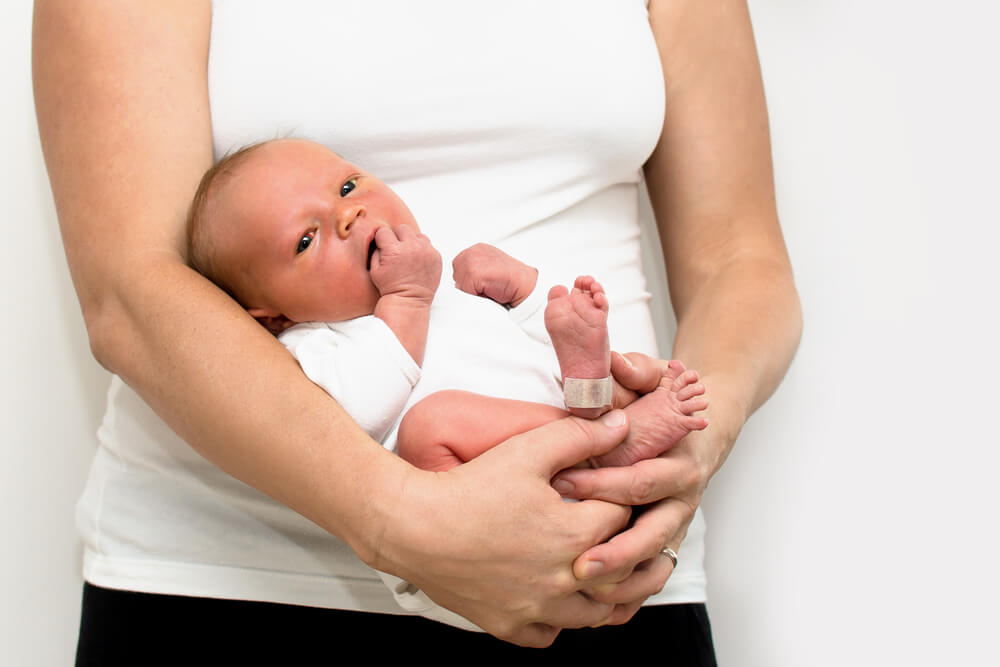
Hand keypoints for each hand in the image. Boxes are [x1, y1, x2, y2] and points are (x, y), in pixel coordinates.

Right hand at [370, 225, 441, 303]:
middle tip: (397, 251)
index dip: (382, 239)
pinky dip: (422, 250)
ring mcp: (426, 251)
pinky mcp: (436, 256)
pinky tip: (418, 262)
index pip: (384, 231)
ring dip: (411, 242)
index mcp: (393, 250)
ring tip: (408, 255)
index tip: (384, 247)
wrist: (409, 301)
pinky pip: (428, 245)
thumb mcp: (374, 269)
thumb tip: (378, 237)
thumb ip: (375, 250)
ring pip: (417, 235)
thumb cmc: (390, 287)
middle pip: (402, 229)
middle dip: (397, 237)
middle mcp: (411, 247)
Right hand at [373, 410, 642, 646]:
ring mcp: (535, 608)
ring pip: (594, 614)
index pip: (623, 518)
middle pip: (622, 572)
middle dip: (632, 549)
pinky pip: (548, 635)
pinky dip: (558, 620)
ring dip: (605, 593)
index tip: (616, 493)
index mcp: (573, 534)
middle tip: (632, 535)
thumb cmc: (467, 489)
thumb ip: (578, 436)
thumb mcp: (527, 450)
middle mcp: (561, 580)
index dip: (622, 500)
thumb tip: (619, 426)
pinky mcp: (508, 625)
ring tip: (606, 572)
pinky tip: (554, 599)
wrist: (412, 527)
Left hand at [452, 243, 537, 307]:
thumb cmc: (511, 281)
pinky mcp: (474, 272)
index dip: (468, 280)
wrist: (526, 285)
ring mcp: (473, 260)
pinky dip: (477, 295)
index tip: (484, 283)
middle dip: (468, 285)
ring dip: (472, 290)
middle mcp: (474, 251)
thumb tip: (461, 282)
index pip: (458, 267)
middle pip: (456, 275)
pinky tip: (490, 291)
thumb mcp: (490, 269)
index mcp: (477, 249)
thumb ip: (474, 270)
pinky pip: (465, 290)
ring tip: (489, 288)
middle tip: (487, 286)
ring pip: (459, 283)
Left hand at [552, 353, 726, 620]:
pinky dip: (633, 591)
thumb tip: (615, 362)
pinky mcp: (668, 537)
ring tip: (589, 596)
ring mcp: (676, 520)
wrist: (707, 417)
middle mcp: (681, 495)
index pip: (640, 478)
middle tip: (579, 566)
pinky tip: (601, 607)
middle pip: (652, 530)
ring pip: (656, 560)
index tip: (565, 486)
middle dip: (616, 550)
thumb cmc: (669, 396)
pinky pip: (655, 571)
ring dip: (625, 580)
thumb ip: (637, 369)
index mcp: (678, 458)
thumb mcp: (657, 374)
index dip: (604, 484)